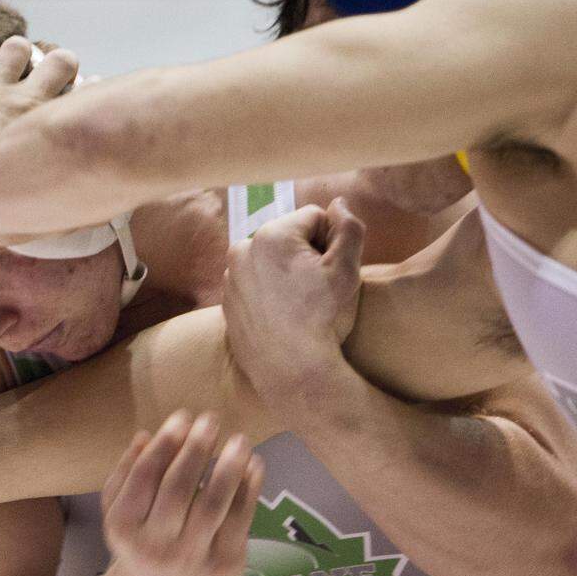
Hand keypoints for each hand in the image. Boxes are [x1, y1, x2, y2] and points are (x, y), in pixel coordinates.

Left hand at [0, 23, 77, 222]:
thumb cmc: (20, 207)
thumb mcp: (69, 202)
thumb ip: (88, 202)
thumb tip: (109, 215)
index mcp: (57, 124)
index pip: (86, 95)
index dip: (90, 93)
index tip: (90, 96)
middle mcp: (30, 100)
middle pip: (58, 62)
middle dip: (59, 63)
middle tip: (55, 72)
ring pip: (14, 51)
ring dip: (16, 50)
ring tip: (16, 51)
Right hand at [101, 411, 263, 575]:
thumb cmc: (142, 539)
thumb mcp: (119, 509)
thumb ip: (127, 472)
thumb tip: (145, 435)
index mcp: (124, 527)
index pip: (145, 477)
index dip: (166, 443)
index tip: (183, 416)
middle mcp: (156, 547)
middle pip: (179, 489)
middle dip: (197, 449)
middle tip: (211, 419)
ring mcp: (192, 560)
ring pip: (213, 506)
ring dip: (229, 467)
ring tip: (240, 439)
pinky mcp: (224, 567)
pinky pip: (240, 521)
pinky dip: (251, 489)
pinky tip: (254, 464)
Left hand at [223, 198, 365, 409]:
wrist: (292, 372)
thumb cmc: (322, 319)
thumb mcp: (348, 270)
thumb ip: (349, 228)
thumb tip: (339, 204)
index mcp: (271, 235)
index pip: (314, 218)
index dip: (332, 242)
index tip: (334, 271)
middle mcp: (242, 250)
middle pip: (288, 239)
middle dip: (307, 256)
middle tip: (319, 290)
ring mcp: (230, 279)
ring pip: (270, 263)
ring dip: (287, 275)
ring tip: (302, 306)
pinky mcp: (227, 304)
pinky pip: (255, 287)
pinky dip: (270, 295)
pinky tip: (285, 318)